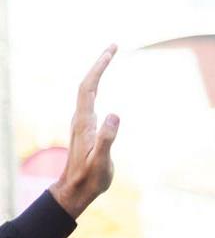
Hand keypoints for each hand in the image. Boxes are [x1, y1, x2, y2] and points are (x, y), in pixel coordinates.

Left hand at [48, 46, 120, 217]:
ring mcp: (82, 123)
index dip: (99, 68)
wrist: (75, 190)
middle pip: (87, 84)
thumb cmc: (90, 178)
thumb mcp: (101, 160)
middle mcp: (80, 118)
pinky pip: (90, 100)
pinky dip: (97, 87)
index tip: (111, 51)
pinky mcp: (86, 129)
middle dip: (99, 64)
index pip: (89, 87)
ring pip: (87, 91)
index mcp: (84, 122)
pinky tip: (102, 88)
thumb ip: (107, 138)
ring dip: (97, 73)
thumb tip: (115, 114)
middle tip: (113, 47)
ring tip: (109, 60)